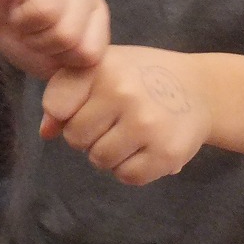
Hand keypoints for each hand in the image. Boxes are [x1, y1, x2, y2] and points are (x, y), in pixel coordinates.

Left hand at [42, 45, 211, 185]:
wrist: (197, 88)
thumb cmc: (136, 78)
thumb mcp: (100, 70)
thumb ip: (65, 94)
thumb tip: (46, 132)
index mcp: (102, 67)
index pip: (56, 106)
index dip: (64, 113)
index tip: (82, 106)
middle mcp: (123, 92)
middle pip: (76, 138)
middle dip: (86, 136)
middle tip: (109, 122)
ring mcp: (147, 123)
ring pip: (100, 159)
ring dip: (107, 154)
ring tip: (126, 134)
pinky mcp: (167, 152)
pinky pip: (127, 176)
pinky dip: (129, 168)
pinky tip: (142, 148)